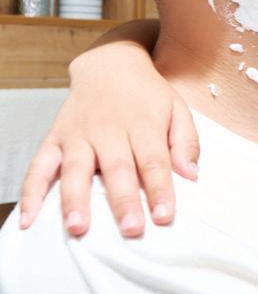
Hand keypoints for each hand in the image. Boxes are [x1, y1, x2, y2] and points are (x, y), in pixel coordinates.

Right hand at [20, 41, 198, 237]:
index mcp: (142, 124)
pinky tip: (30, 218)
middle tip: (131, 229)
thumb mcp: (177, 109)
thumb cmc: (147, 95)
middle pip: (116, 168)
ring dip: (76, 200)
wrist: (109, 64)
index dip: (159, 189)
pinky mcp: (55, 139)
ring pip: (75, 169)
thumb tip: (191, 175)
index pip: (153, 161)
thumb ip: (186, 142)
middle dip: (123, 201)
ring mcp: (78, 134)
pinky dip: (32, 192)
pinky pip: (40, 166)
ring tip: (78, 228)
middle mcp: (108, 130)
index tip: (165, 216)